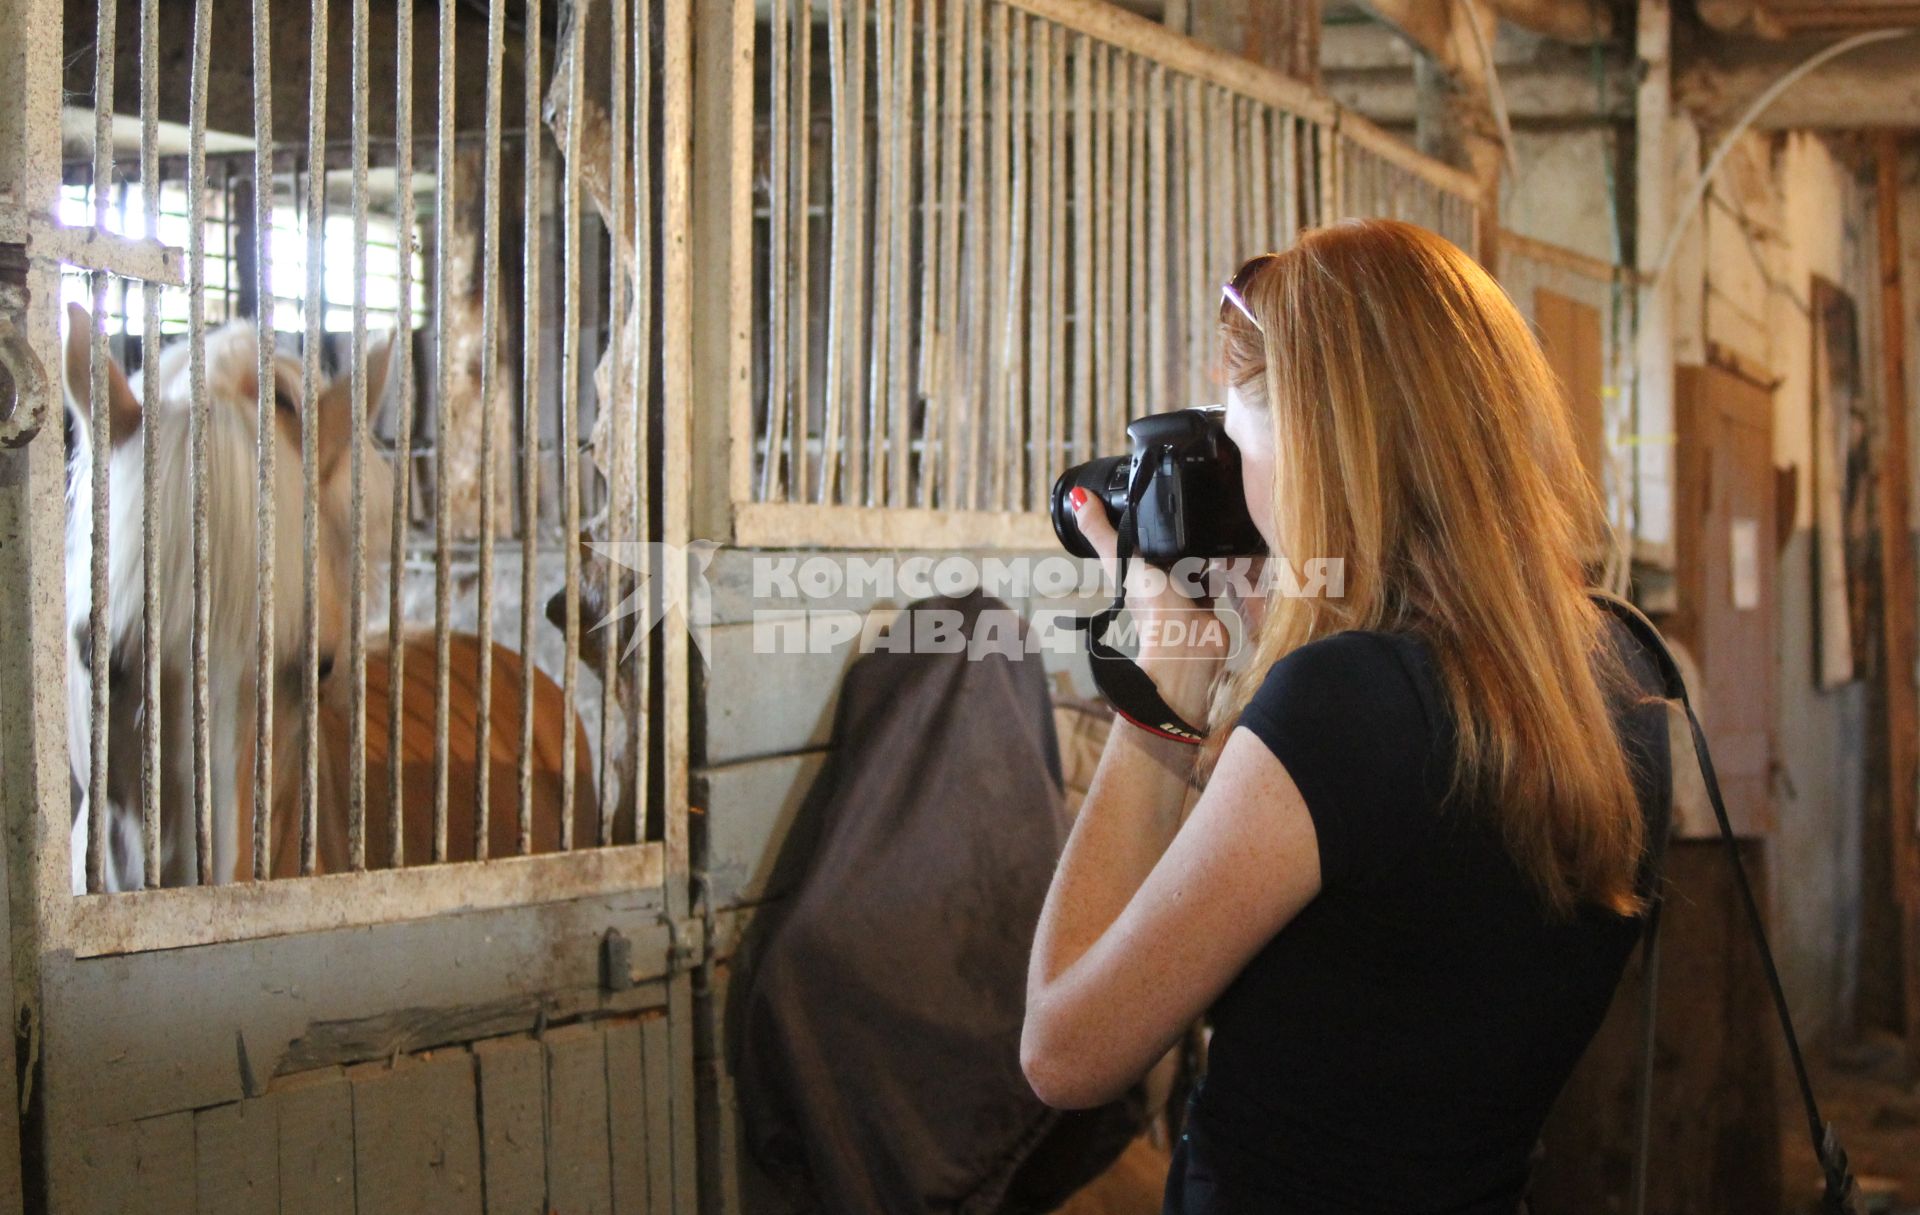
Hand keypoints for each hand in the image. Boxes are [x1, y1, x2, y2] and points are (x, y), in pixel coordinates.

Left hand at [1068, 488, 1228, 673]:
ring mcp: (1180, 591)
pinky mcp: (1205, 598)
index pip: (1134, 538)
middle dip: (1174, 535)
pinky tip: (1220, 559)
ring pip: (1191, 558)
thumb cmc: (1152, 607)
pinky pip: (1214, 574)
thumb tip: (1076, 496)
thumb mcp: (1120, 560)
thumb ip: (1100, 531)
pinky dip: (1218, 567)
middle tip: (1182, 520)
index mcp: (1131, 571)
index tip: (1148, 498)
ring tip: (1201, 542)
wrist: (1190, 641)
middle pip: (1165, 546)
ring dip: (1197, 550)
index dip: (1140, 521)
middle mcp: (1154, 581)